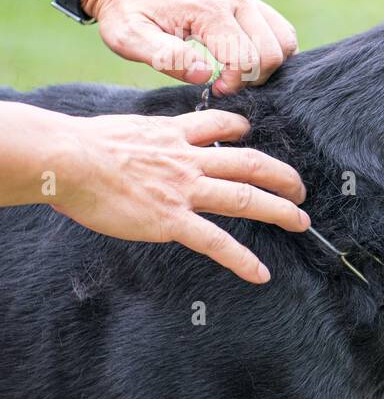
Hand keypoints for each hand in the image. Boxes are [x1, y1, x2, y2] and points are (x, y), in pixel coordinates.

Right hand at [50, 109, 309, 282]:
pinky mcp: (172, 219)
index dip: (241, 128)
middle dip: (281, 176)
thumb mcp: (124, 129)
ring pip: (245, 197)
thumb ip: (143, 138)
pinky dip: (243, 260)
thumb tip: (133, 143)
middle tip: (300, 189)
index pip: (220, 125)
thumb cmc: (81, 146)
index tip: (251, 134)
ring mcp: (184, 190)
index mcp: (174, 135)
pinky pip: (217, 242)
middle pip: (251, 162)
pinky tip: (261, 274)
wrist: (67, 159)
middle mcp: (188, 159)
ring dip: (280, 210)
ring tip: (301, 222)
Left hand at [82, 0, 298, 95]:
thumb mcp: (129, 38)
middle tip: (224, 83)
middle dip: (253, 78)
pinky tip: (246, 60)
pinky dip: (272, 52)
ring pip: (285, 42)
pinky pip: (282, 32)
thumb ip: (166, 57)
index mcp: (208, 8)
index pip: (245, 58)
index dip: (234, 84)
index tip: (212, 89)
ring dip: (267, 67)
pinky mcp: (252, 2)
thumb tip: (206, 75)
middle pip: (272, 53)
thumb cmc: (127, 12)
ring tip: (236, 72)